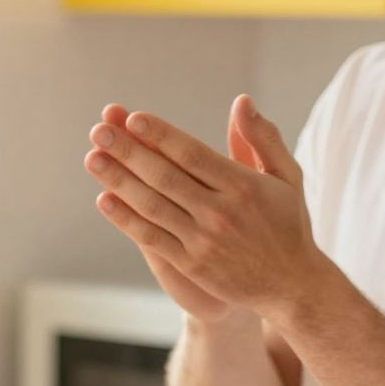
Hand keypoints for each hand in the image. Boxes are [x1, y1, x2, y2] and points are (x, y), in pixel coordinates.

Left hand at [85, 95, 320, 318]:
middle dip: (128, 151)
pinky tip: (104, 200)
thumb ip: (262, 138)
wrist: (291, 284)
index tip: (132, 118)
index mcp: (243, 186)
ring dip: (119, 181)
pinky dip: (126, 220)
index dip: (160, 135)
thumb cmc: (288, 224)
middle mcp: (221, 212)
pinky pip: (152, 238)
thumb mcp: (287, 176)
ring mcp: (204, 241)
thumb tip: (242, 101)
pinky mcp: (192, 264)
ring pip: (152, 205)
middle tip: (99, 130)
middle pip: (164, 176)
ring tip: (93, 158)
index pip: (192, 153)